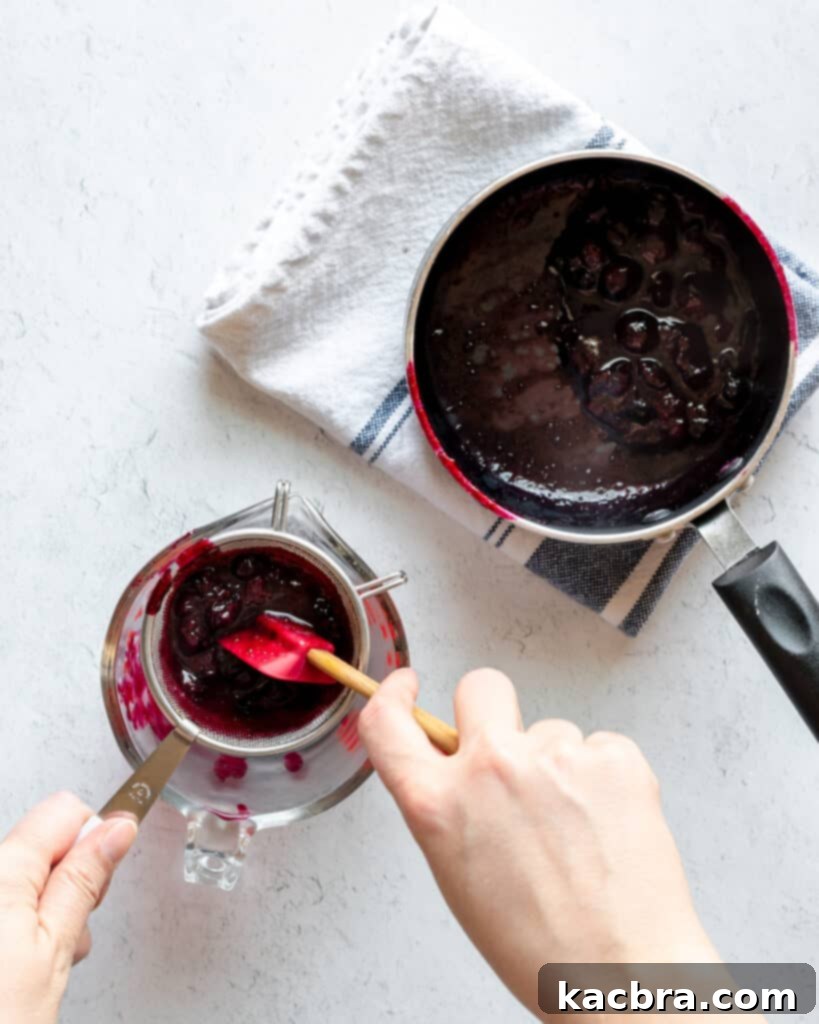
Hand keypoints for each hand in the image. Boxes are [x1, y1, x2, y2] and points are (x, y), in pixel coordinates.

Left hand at [0, 792, 137, 1023]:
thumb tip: (116, 829)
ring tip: (39, 966)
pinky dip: (11, 931)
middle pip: (38, 846)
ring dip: (39, 913)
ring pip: (17, 881)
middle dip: (66, 884)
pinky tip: (13, 973)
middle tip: (69, 934)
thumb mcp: (54, 953)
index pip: (63, 812)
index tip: (99, 881)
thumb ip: (85, 880)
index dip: (93, 843)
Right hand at [358, 668, 718, 1016]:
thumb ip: (446, 806)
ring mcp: (555, 755)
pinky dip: (602, 777)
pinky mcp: (612, 754)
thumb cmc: (540, 944)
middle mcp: (490, 767)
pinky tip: (607, 824)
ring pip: (550, 728)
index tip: (407, 683)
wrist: (622, 973)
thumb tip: (451, 763)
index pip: (387, 723)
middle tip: (514, 755)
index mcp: (438, 804)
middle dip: (492, 711)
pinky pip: (599, 744)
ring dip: (557, 764)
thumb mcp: (457, 873)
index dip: (392, 694)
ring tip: (576, 829)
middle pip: (480, 687)